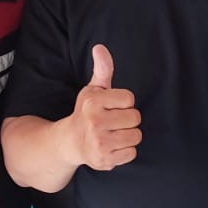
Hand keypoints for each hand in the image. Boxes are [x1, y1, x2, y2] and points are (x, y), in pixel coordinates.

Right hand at [68, 44, 140, 170]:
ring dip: (128, 136)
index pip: (130, 99)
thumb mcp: (93, 89)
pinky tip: (112, 147)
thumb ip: (102, 69)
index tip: (110, 107)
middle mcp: (94, 121)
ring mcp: (99, 142)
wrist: (71, 142)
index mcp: (93, 101)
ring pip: (136, 136)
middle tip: (112, 122)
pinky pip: (132, 153)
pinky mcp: (104, 159)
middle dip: (127, 120)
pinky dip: (125, 151)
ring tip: (112, 134)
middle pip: (135, 118)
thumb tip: (100, 47)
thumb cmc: (87, 112)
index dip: (123, 103)